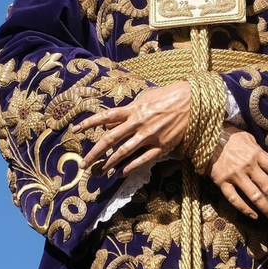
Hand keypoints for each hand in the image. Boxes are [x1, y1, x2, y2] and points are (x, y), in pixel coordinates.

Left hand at [77, 82, 192, 175]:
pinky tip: (121, 173)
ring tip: (100, 171)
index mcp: (132, 109)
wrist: (192, 101)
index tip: (74, 130)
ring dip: (110, 163)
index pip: (105, 116)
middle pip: (110, 139)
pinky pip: (143, 159)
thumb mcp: (145, 97)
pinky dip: (131, 167)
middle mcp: (137, 123)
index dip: (89, 123)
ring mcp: (149, 136)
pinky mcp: (162, 145)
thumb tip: (113, 120)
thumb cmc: (168, 96)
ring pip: (124, 152)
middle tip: (83, 165)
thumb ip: (129, 109)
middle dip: (94, 153)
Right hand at [209, 129, 267, 224]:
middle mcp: (249, 166)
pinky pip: (235, 199)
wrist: (205, 135)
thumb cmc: (228, 134)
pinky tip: (254, 216)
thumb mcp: (248, 138)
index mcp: (258, 154)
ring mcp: (236, 175)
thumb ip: (260, 152)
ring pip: (256, 197)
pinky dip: (245, 209)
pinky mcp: (222, 182)